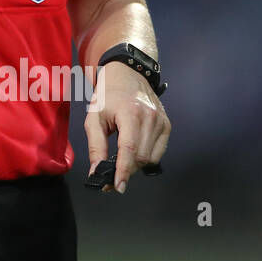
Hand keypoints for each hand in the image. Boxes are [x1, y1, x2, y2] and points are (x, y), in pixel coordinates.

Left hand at [83, 60, 170, 192]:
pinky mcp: (167, 125)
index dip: (123, 171)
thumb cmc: (107, 95)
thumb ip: (96, 146)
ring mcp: (161, 121)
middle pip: (140, 157)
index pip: (129, 149)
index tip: (117, 186)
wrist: (128, 74)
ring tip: (121, 160)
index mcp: (130, 113)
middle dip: (126, 170)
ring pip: (150, 158)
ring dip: (135, 165)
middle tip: (110, 175)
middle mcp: (150, 117)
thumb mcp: (94, 117)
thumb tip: (96, 173)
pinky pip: (158, 152)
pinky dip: (145, 157)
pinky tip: (134, 151)